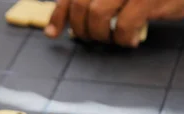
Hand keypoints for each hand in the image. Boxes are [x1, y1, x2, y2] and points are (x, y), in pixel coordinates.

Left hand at [45, 0, 183, 46]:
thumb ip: (97, 0)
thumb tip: (69, 23)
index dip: (58, 16)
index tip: (52, 33)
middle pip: (80, 5)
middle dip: (81, 28)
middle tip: (92, 38)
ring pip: (97, 15)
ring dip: (101, 34)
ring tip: (114, 38)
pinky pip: (125, 25)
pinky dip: (124, 38)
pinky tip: (131, 40)